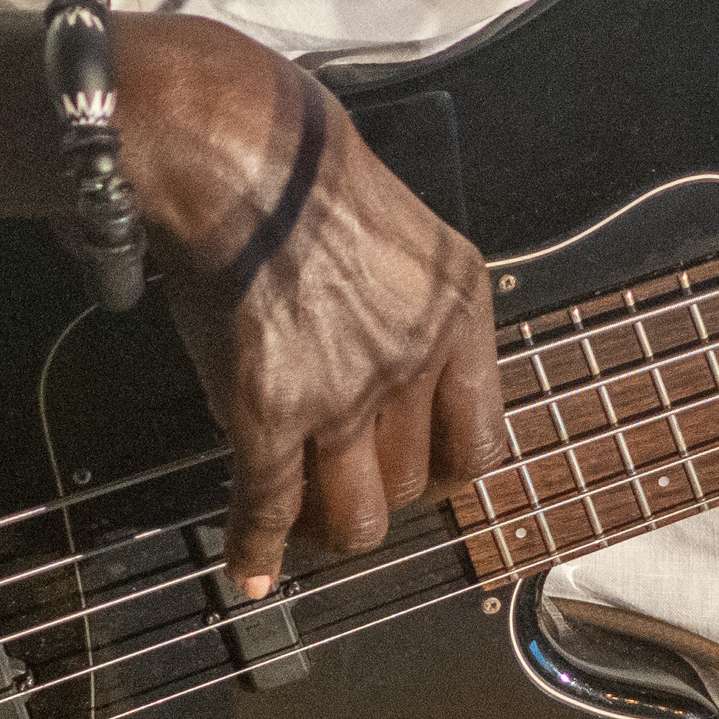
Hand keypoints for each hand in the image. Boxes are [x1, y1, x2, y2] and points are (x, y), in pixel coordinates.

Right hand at [119, 19, 503, 596]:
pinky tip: (247, 569)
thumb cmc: (308, 175)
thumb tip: (395, 387)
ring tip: (302, 522)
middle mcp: (416, 360)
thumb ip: (412, 317)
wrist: (236, 149)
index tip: (418, 478)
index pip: (482, 442)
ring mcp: (346, 392)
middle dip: (378, 496)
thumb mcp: (405, 239)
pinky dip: (256, 548)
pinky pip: (271, 505)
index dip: (445, 474)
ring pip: (356, 518)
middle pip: (417, 487)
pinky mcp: (272, 410)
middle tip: (340, 490)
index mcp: (461, 313)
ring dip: (327, 527)